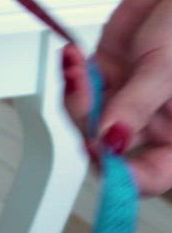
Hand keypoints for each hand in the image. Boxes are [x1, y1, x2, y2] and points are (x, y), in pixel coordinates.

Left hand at [62, 0, 171, 195]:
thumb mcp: (164, 69)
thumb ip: (135, 106)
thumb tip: (109, 140)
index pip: (150, 176)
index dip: (123, 176)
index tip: (98, 153)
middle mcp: (154, 126)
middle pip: (108, 149)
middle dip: (88, 123)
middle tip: (81, 93)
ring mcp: (127, 105)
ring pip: (86, 121)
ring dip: (75, 94)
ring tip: (76, 64)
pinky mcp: (105, 83)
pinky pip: (79, 92)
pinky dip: (71, 76)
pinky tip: (72, 56)